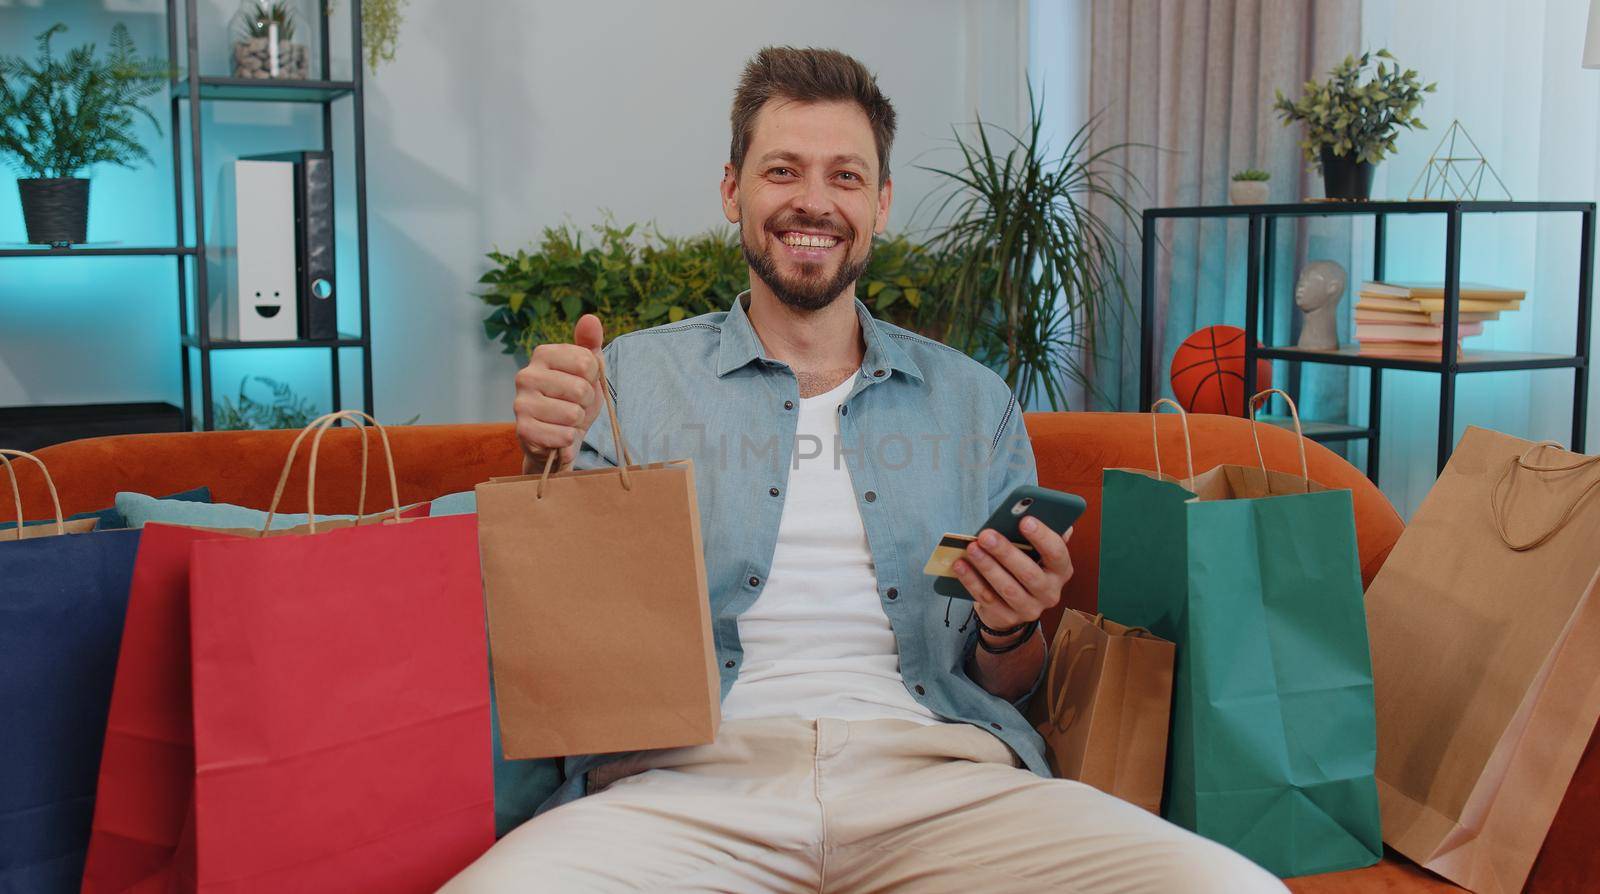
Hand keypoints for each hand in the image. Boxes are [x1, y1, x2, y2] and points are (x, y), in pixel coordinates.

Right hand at [514, 314, 604, 471]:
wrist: (556, 438)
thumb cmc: (573, 400)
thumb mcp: (587, 371)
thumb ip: (590, 343)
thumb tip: (591, 318)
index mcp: (543, 354)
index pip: (587, 362)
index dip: (593, 379)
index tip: (583, 383)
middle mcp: (526, 374)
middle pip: (581, 389)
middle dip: (586, 403)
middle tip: (574, 406)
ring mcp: (521, 402)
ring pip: (573, 414)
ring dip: (576, 423)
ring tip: (565, 421)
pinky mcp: (522, 429)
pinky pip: (563, 436)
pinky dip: (568, 440)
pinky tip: (558, 436)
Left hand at [952, 518, 1073, 632]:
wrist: (1012, 605)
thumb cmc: (1024, 565)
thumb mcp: (1034, 551)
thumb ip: (1038, 535)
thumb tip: (1045, 515)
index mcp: (1061, 570)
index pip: (1057, 553)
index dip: (1042, 537)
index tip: (1024, 520)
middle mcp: (1050, 593)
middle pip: (1029, 573)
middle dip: (1005, 552)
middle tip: (985, 535)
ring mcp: (1029, 609)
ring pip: (1007, 588)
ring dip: (987, 566)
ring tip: (971, 548)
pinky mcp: (1007, 618)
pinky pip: (987, 598)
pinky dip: (971, 580)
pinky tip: (960, 565)